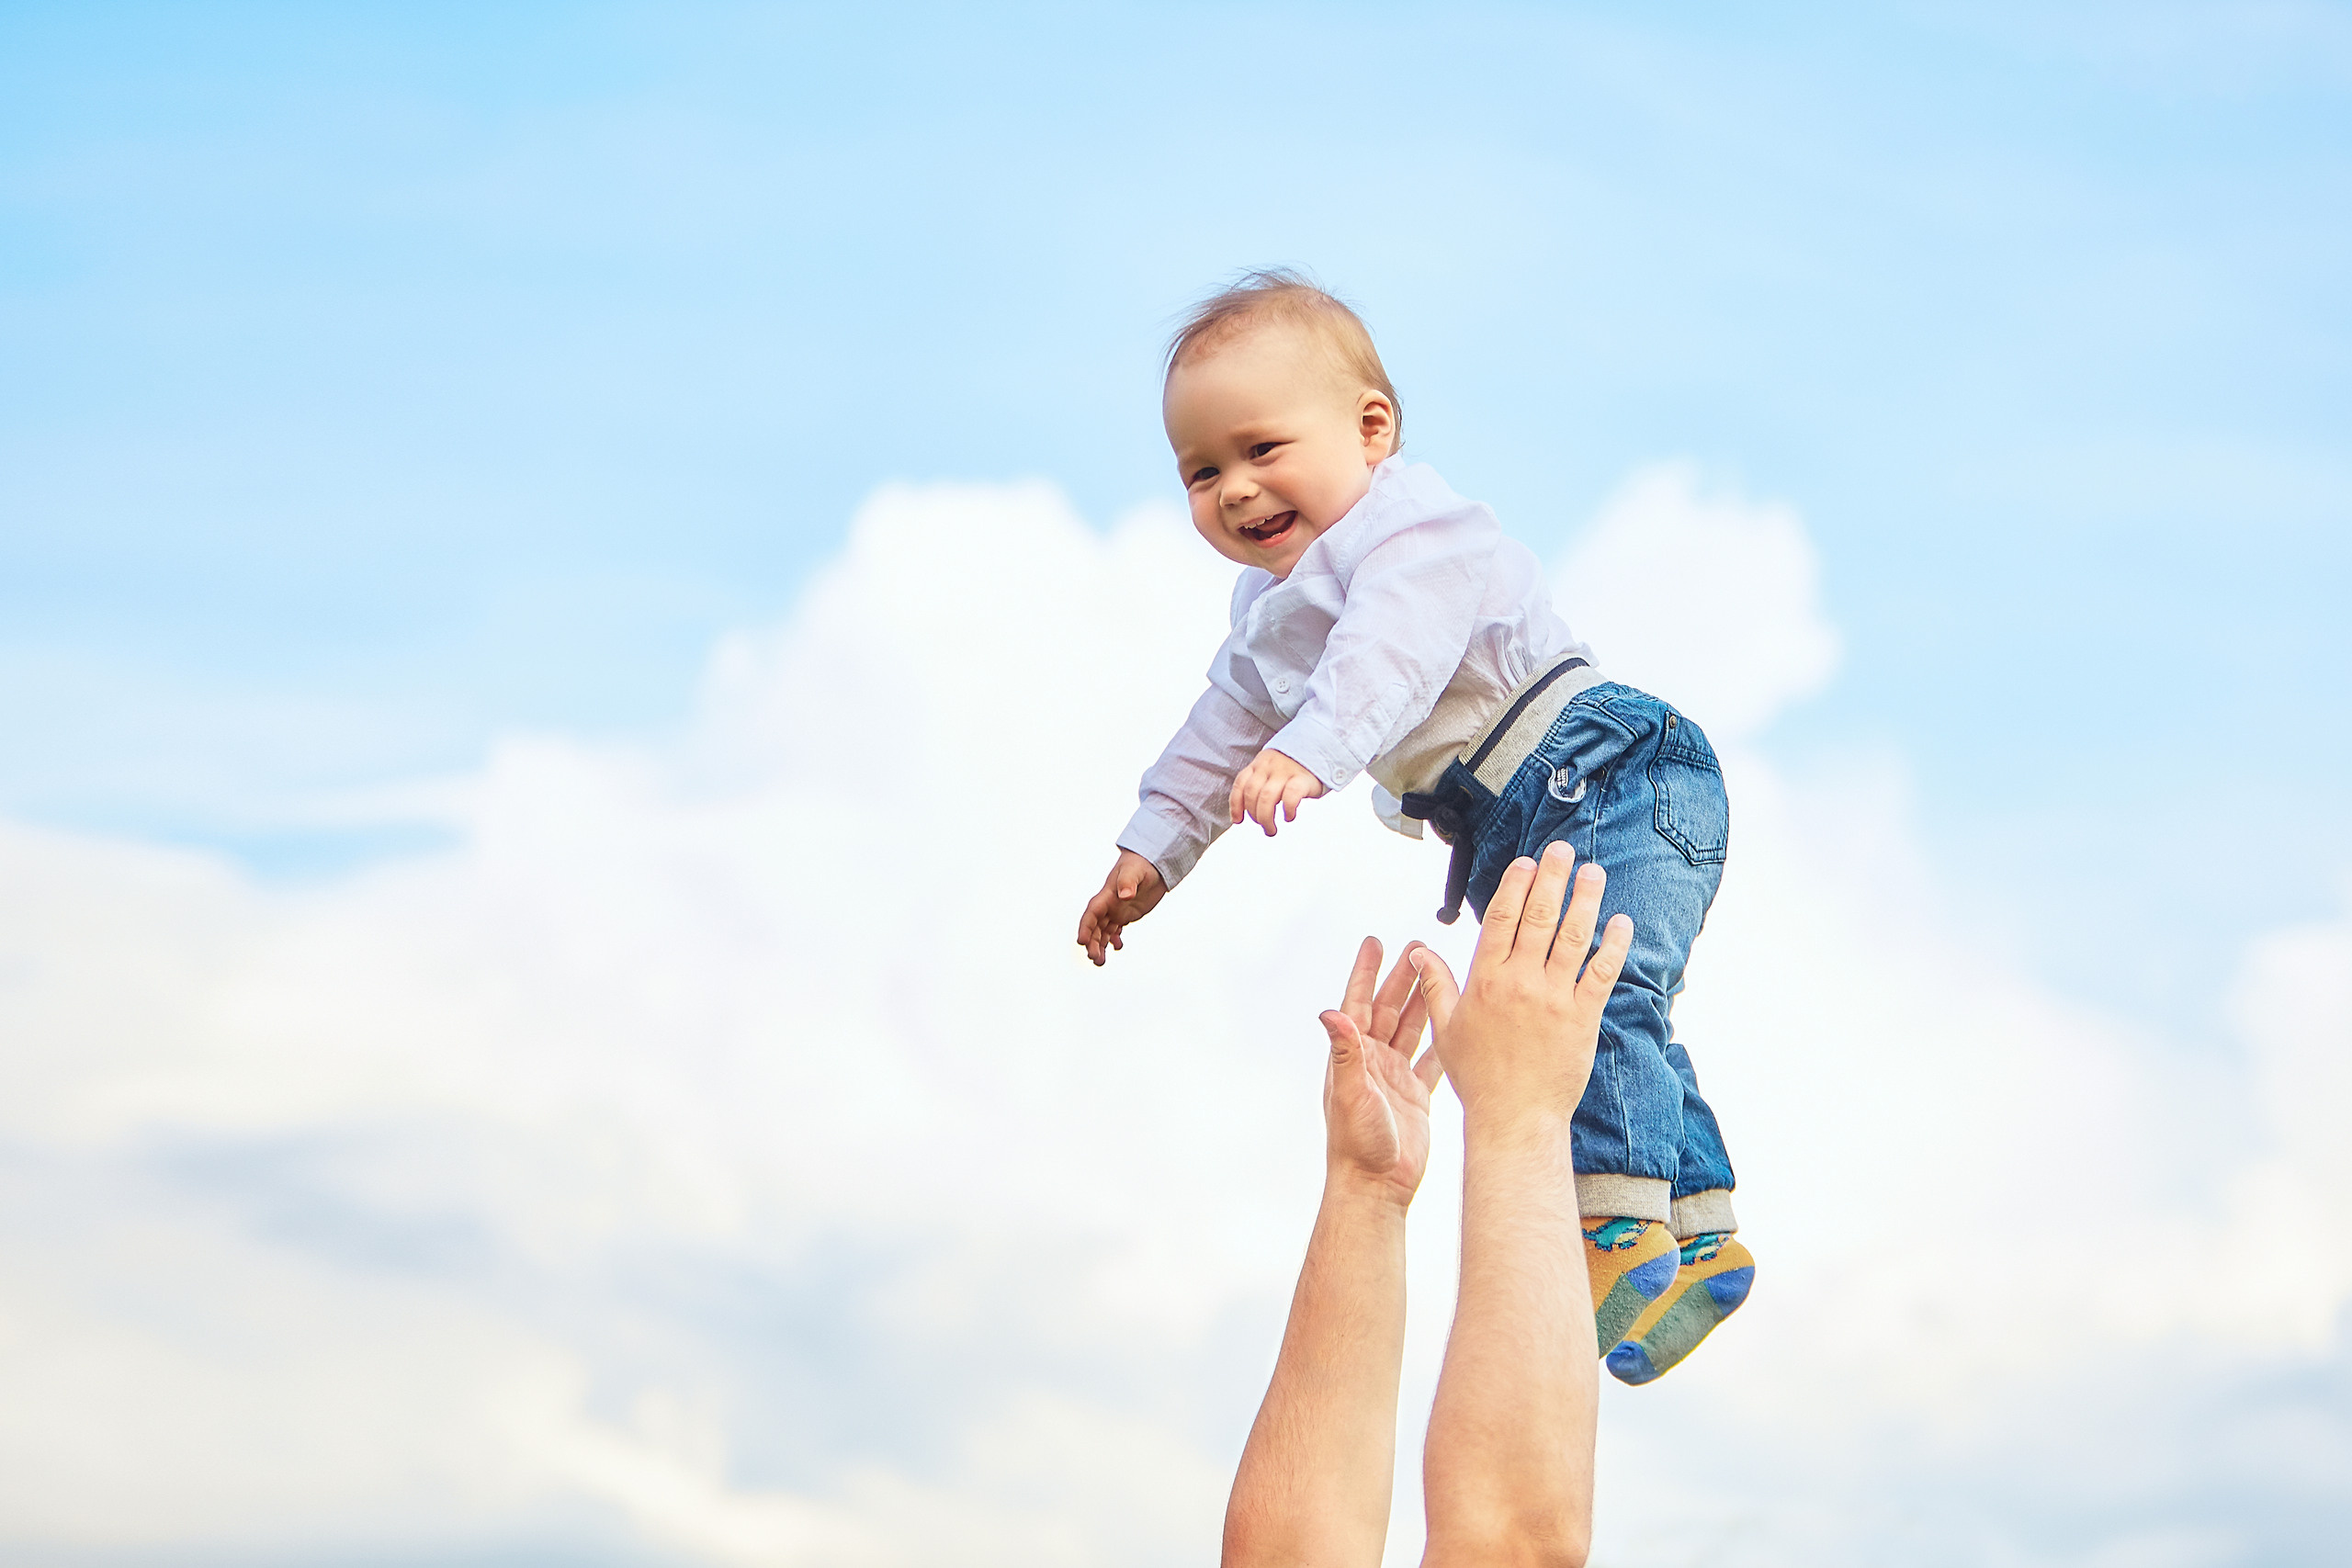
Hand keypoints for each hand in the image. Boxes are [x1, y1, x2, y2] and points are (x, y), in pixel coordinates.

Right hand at [1076, 850, 1167, 965]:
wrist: (1152, 862)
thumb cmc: (1142, 864)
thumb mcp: (1135, 871)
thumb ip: (1128, 883)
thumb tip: (1125, 895)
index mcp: (1107, 895)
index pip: (1091, 914)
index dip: (1085, 928)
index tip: (1081, 942)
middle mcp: (1108, 905)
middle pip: (1095, 927)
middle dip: (1093, 943)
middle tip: (1095, 958)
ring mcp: (1116, 910)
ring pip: (1103, 932)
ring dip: (1100, 946)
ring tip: (1100, 962)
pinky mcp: (1125, 914)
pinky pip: (1115, 930)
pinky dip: (1114, 940)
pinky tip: (1118, 947)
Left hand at [1230, 748, 1325, 835]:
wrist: (1321, 748)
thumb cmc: (1294, 767)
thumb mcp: (1272, 769)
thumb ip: (1261, 784)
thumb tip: (1247, 812)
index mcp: (1259, 764)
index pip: (1240, 784)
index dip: (1236, 805)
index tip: (1238, 821)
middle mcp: (1269, 766)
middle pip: (1252, 794)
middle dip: (1254, 815)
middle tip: (1264, 827)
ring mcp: (1285, 771)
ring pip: (1267, 798)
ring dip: (1266, 818)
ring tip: (1271, 830)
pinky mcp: (1302, 779)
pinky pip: (1290, 796)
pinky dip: (1287, 810)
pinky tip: (1289, 817)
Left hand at [1320, 937, 1443, 1206]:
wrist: (1376, 1188)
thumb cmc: (1357, 1146)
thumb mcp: (1351, 1094)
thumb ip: (1345, 1053)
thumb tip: (1330, 1013)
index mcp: (1354, 1057)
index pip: (1359, 1003)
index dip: (1366, 972)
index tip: (1375, 942)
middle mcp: (1372, 1062)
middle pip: (1388, 1009)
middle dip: (1402, 978)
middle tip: (1418, 947)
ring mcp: (1394, 1078)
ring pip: (1410, 1029)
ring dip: (1422, 1001)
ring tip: (1437, 973)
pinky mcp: (1415, 1096)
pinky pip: (1430, 1060)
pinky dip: (1441, 1040)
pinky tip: (1455, 1023)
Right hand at [1407, 841, 1632, 1127]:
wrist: (1514, 1118)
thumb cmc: (1479, 1078)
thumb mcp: (1447, 1029)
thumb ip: (1436, 986)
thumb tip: (1419, 953)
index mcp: (1485, 981)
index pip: (1501, 920)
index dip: (1514, 886)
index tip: (1526, 863)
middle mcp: (1520, 983)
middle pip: (1538, 917)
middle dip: (1551, 878)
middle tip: (1562, 850)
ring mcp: (1554, 999)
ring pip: (1572, 937)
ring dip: (1585, 900)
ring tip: (1593, 872)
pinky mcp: (1582, 1018)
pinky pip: (1601, 973)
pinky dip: (1613, 946)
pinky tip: (1621, 923)